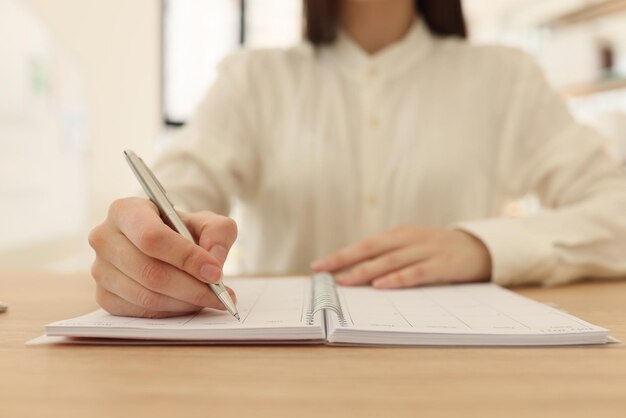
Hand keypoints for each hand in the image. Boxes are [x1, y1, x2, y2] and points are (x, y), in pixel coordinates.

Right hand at [88, 197, 237, 317]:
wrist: (162, 242)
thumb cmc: (182, 229)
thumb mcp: (206, 221)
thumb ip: (218, 232)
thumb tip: (215, 259)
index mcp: (125, 211)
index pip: (152, 238)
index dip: (186, 258)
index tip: (215, 273)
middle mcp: (104, 238)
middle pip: (150, 271)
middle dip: (191, 287)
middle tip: (220, 294)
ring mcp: (100, 269)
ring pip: (146, 296)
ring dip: (184, 302)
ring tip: (210, 299)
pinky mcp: (103, 296)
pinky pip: (140, 311)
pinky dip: (171, 312)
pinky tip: (188, 303)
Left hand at [311, 226, 491, 288]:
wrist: (479, 247)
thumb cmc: (437, 251)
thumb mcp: (411, 248)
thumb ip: (388, 257)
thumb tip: (354, 275)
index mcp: (399, 234)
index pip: (364, 245)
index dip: (340, 255)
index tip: (317, 266)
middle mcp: (409, 239)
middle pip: (371, 248)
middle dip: (344, 260)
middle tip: (322, 271)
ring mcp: (426, 250)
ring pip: (390, 260)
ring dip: (365, 271)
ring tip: (345, 281)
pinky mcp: (442, 264)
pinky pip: (416, 272)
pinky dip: (397, 279)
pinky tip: (381, 285)